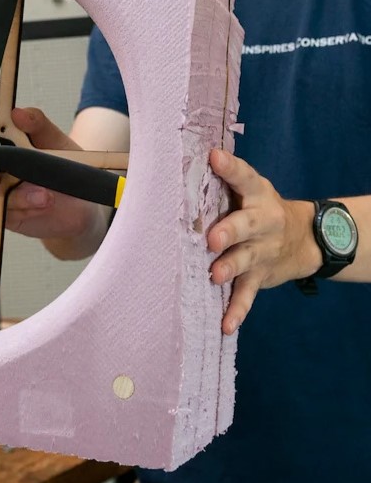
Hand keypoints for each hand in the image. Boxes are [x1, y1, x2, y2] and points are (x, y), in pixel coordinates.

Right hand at [0, 107, 108, 256]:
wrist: (83, 202)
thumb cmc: (65, 166)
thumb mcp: (56, 141)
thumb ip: (38, 125)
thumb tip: (19, 114)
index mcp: (0, 140)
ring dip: (17, 196)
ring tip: (43, 195)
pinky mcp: (6, 212)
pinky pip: (6, 211)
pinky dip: (26, 207)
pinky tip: (44, 203)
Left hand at [207, 149, 320, 334]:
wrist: (306, 239)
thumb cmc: (258, 209)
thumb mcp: (249, 191)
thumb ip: (222, 182)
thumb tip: (177, 168)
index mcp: (257, 195)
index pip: (244, 178)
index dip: (230, 168)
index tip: (214, 157)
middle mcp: (262, 222)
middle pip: (246, 225)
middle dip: (229, 231)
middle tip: (212, 239)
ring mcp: (263, 251)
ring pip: (246, 259)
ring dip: (230, 268)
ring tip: (215, 275)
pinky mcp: (260, 276)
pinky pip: (248, 295)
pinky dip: (237, 311)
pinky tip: (225, 325)